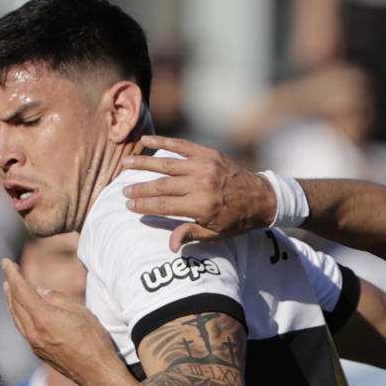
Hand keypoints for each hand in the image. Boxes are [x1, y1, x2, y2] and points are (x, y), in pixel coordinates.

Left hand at [1, 259, 134, 385]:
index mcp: (43, 317)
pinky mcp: (37, 351)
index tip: (6, 262)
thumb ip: (57, 298)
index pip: (21, 290)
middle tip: (8, 272)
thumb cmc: (93, 340)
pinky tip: (21, 310)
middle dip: (10, 285)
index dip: (12, 274)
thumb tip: (38, 291)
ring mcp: (34, 343)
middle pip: (15, 303)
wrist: (96, 372)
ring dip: (11, 301)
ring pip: (16, 317)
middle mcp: (33, 331)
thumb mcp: (80, 311)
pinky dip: (18, 314)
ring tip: (9, 288)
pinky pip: (22, 328)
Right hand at [122, 136, 276, 252]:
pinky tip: (146, 140)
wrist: (261, 198)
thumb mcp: (214, 234)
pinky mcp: (208, 154)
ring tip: (126, 164)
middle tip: (123, 190)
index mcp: (201, 206)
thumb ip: (190, 234)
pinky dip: (163, 142)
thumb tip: (170, 245)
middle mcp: (201, 184)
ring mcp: (204, 166)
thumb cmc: (236, 220)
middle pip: (162, 185)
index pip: (164, 205)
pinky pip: (182, 145)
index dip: (144, 205)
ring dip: (144, 163)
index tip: (129, 206)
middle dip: (140, 188)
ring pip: (167, 164)